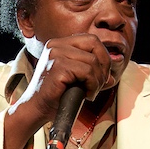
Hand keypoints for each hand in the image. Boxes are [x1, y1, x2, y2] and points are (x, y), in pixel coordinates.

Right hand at [4, 34, 110, 148]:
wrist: (38, 108)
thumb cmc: (56, 94)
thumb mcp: (75, 77)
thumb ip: (91, 71)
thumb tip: (112, 76)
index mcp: (59, 43)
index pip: (91, 39)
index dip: (103, 56)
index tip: (102, 75)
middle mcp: (56, 45)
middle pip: (95, 44)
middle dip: (104, 65)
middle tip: (99, 83)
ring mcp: (56, 55)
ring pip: (93, 61)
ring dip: (97, 80)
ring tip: (90, 92)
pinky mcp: (58, 67)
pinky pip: (87, 72)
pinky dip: (92, 86)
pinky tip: (86, 94)